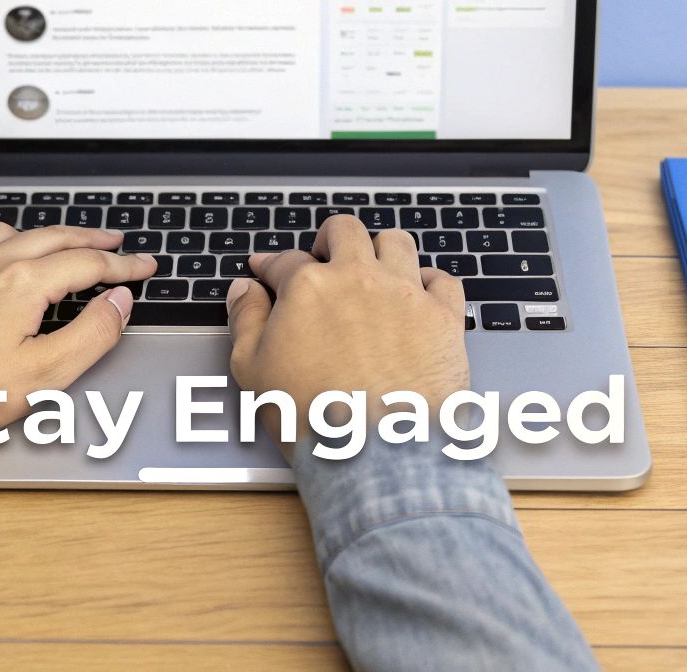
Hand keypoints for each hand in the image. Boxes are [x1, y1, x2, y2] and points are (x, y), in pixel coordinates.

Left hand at [0, 224, 155, 465]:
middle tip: (117, 245)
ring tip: (64, 244)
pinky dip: (3, 241)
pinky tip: (0, 256)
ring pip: (12, 232)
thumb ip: (89, 335)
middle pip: (54, 237)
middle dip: (92, 239)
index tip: (144, 267)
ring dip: (47, 234)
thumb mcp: (40, 378)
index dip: (123, 266)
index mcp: (22, 284)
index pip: (87, 263)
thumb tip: (117, 303)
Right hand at [225, 214, 468, 452]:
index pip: (284, 261)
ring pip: (396, 242)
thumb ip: (245, 320)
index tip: (266, 269)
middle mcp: (360, 279)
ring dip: (379, 248)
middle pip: (344, 231)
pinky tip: (418, 293)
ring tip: (372, 266)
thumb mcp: (254, 371)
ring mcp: (406, 295)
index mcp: (309, 287)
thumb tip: (243, 290)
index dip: (269, 265)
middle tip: (322, 257)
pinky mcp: (443, 318)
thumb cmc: (315, 419)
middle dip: (328, 239)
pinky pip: (443, 279)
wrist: (380, 454)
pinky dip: (429, 281)